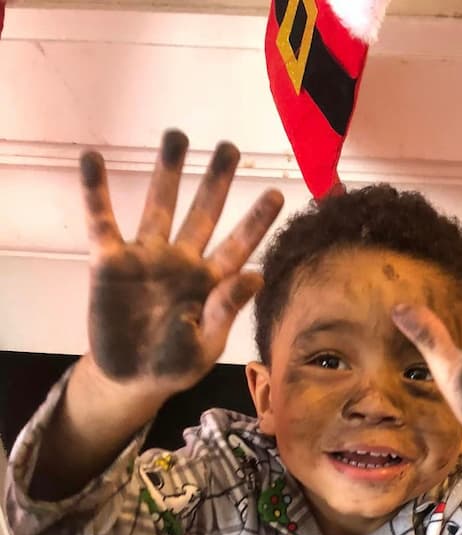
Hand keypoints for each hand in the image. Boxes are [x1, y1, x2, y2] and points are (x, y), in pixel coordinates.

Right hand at [81, 128, 283, 397]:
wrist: (129, 378)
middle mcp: (182, 262)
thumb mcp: (206, 345)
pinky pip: (102, 221)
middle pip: (203, 214)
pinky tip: (92, 159)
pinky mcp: (110, 263)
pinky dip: (96, 191)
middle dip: (216, 181)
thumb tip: (258, 275)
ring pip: (159, 206)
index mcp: (210, 283)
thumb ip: (227, 309)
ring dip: (167, 172)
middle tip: (229, 147)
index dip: (256, 221)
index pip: (238, 246)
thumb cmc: (174, 365)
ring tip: (176, 136)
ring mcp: (146, 258)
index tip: (277, 194)